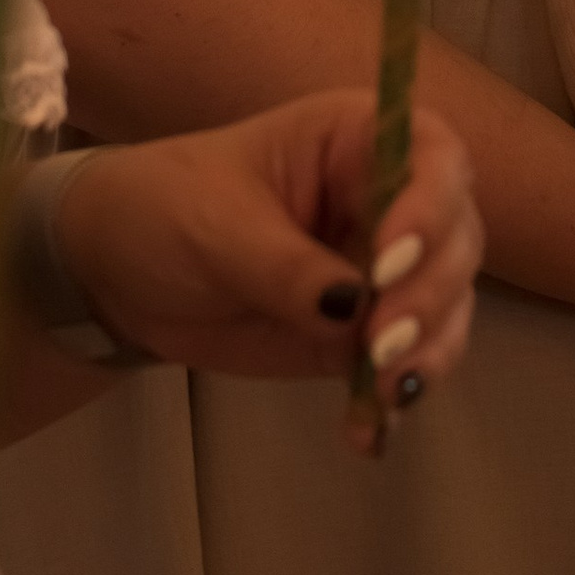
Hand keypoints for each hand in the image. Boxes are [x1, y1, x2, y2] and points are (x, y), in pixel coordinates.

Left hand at [64, 92, 481, 419]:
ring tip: (381, 389)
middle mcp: (385, 199)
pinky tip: (368, 433)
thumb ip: (285, 266)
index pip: (431, 157)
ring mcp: (381, 269)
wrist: (119, 272)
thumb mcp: (216, 227)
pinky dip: (394, 398)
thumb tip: (353, 307)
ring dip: (429, 349)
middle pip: (456, 237)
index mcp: (355, 141)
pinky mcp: (362, 332)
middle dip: (431, 293)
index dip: (429, 206)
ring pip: (446, 304)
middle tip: (380, 343)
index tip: (388, 262)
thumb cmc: (165, 209)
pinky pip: (404, 362)